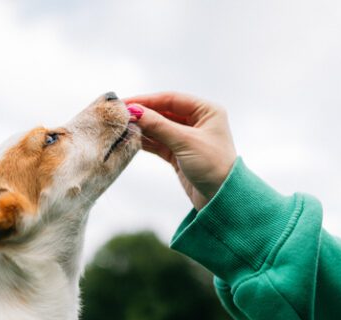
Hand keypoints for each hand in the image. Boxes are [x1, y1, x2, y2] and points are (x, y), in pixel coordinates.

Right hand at [125, 92, 236, 209]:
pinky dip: (146, 141)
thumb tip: (134, 111)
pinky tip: (131, 139)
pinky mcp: (179, 154)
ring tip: (121, 127)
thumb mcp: (185, 142)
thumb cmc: (213, 166)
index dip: (148, 100)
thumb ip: (158, 125)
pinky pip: (159, 143)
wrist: (221, 199)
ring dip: (142, 128)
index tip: (126, 103)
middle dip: (143, 114)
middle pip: (164, 112)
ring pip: (160, 128)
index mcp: (207, 111)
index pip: (171, 99)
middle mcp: (198, 121)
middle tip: (120, 115)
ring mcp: (188, 138)